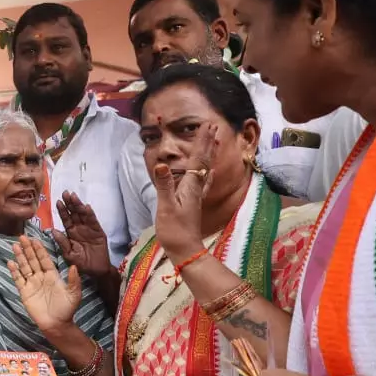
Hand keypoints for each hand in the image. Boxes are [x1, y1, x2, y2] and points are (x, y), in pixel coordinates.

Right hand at [8, 235, 82, 336]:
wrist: (57, 325)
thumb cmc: (66, 309)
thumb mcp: (74, 294)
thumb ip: (74, 280)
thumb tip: (74, 266)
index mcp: (53, 275)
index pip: (44, 259)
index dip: (39, 249)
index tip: (35, 239)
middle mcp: (41, 277)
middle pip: (32, 260)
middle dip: (27, 249)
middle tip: (22, 237)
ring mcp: (32, 284)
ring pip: (24, 267)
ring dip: (20, 257)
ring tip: (14, 246)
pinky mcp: (24, 292)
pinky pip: (18, 279)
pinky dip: (14, 271)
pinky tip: (10, 262)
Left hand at [52, 191, 110, 277]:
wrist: (97, 271)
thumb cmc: (81, 263)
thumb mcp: (69, 255)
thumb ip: (62, 243)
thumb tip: (53, 230)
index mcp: (71, 233)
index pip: (66, 219)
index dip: (62, 210)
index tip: (58, 201)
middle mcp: (79, 228)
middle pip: (74, 214)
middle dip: (70, 203)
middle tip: (66, 193)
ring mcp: (89, 229)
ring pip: (83, 215)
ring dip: (79, 205)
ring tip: (74, 197)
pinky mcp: (98, 232)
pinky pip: (94, 222)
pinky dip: (90, 215)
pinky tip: (87, 207)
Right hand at [152, 123, 217, 260]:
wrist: (184, 250)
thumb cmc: (174, 230)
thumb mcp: (166, 207)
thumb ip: (164, 185)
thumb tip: (161, 164)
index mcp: (190, 186)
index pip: (198, 159)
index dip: (202, 141)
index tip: (208, 124)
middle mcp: (196, 188)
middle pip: (204, 161)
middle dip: (207, 143)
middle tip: (213, 126)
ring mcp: (196, 195)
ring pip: (205, 169)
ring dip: (208, 154)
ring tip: (213, 141)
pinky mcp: (193, 202)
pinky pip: (202, 181)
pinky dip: (206, 171)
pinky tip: (209, 172)